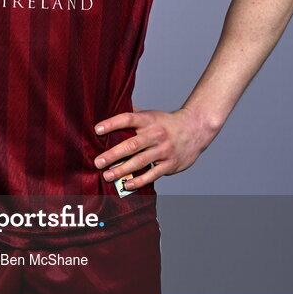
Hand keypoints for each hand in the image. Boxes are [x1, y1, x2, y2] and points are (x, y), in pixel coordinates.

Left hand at [93, 106, 218, 189]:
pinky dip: (138, 181)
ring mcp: (163, 150)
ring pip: (140, 161)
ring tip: (107, 175)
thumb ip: (132, 114)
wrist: (196, 129)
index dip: (112, 124)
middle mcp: (156, 134)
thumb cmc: (166, 123)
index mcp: (148, 120)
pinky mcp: (170, 164)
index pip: (128, 119)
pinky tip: (126, 184)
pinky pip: (152, 174)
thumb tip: (109, 109)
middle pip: (132, 144)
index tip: (97, 130)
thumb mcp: (151, 114)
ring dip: (122, 170)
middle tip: (98, 162)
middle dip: (113, 154)